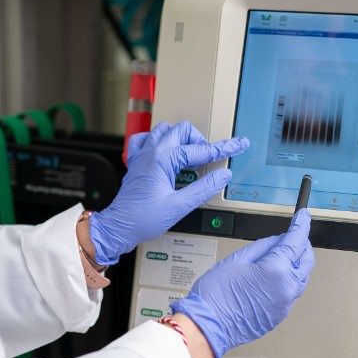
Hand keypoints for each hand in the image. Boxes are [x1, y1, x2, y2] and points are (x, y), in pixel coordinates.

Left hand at [88, 121, 248, 265]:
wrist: (119, 227)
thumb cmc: (143, 218)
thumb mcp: (180, 206)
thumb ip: (203, 188)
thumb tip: (222, 176)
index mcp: (163, 158)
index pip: (201, 149)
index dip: (223, 148)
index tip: (238, 145)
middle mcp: (151, 151)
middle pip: (182, 130)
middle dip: (200, 141)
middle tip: (208, 158)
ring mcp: (142, 154)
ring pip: (165, 130)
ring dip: (180, 139)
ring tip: (189, 157)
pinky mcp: (137, 162)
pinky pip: (146, 140)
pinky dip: (158, 142)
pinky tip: (165, 153)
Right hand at [170, 209, 314, 357]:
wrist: (208, 326)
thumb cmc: (216, 293)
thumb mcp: (238, 258)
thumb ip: (264, 246)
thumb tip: (279, 241)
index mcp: (277, 270)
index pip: (297, 241)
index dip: (302, 225)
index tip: (304, 216)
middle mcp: (287, 288)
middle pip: (307, 260)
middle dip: (302, 245)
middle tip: (292, 236)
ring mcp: (286, 304)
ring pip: (302, 277)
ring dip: (296, 263)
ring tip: (279, 256)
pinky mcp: (280, 314)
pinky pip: (292, 292)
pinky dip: (288, 280)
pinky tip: (273, 276)